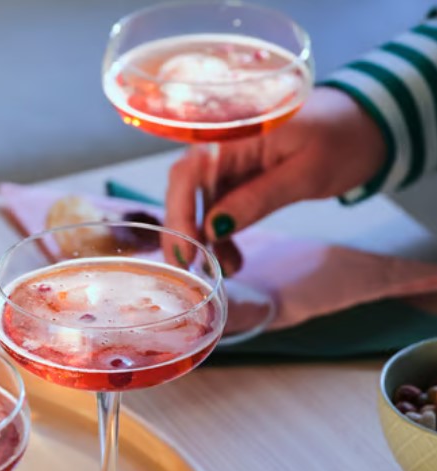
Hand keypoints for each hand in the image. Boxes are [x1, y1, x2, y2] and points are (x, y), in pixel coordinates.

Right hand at [163, 86, 386, 275]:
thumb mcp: (306, 174)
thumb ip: (258, 198)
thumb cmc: (343, 140)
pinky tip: (231, 256)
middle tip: (195, 269)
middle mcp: (222, 141)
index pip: (190, 172)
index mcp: (236, 130)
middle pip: (186, 187)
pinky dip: (221, 231)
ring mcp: (228, 158)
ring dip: (206, 238)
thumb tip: (213, 228)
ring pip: (200, 201)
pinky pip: (218, 204)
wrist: (365, 125)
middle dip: (187, 232)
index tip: (186, 253)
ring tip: (229, 268)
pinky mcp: (236, 173)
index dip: (180, 213)